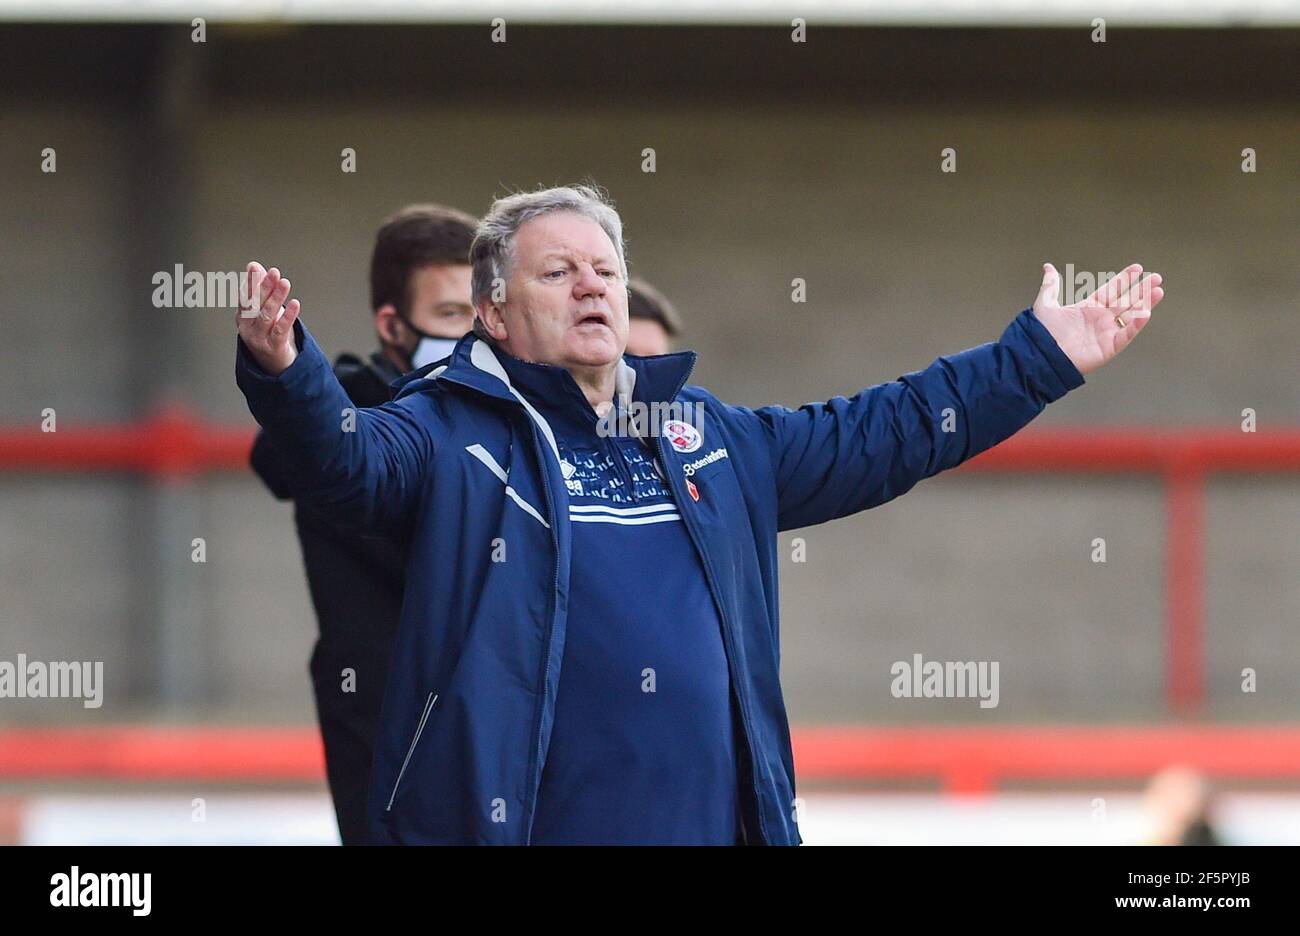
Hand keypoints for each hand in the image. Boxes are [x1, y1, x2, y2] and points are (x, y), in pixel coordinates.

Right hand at [236, 261, 301, 376]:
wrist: (274, 366)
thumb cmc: (269, 334)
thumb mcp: (263, 311)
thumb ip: (259, 289)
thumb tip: (254, 265)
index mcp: (243, 317)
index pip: (245, 297)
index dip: (250, 282)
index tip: (254, 267)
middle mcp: (247, 328)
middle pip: (255, 304)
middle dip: (264, 287)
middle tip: (273, 272)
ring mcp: (259, 339)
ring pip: (267, 315)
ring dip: (276, 298)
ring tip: (285, 283)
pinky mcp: (273, 347)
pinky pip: (281, 329)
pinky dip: (288, 316)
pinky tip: (295, 303)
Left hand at [1032, 262, 1163, 374]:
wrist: (1040, 354)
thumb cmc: (1042, 332)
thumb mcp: (1046, 304)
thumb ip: (1050, 285)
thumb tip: (1047, 267)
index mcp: (1089, 307)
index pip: (1112, 289)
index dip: (1124, 279)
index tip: (1137, 268)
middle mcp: (1100, 319)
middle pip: (1126, 300)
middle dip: (1142, 289)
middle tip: (1157, 277)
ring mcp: (1106, 332)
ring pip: (1131, 315)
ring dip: (1146, 303)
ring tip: (1158, 290)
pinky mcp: (1109, 347)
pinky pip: (1126, 335)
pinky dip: (1136, 325)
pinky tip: (1146, 313)